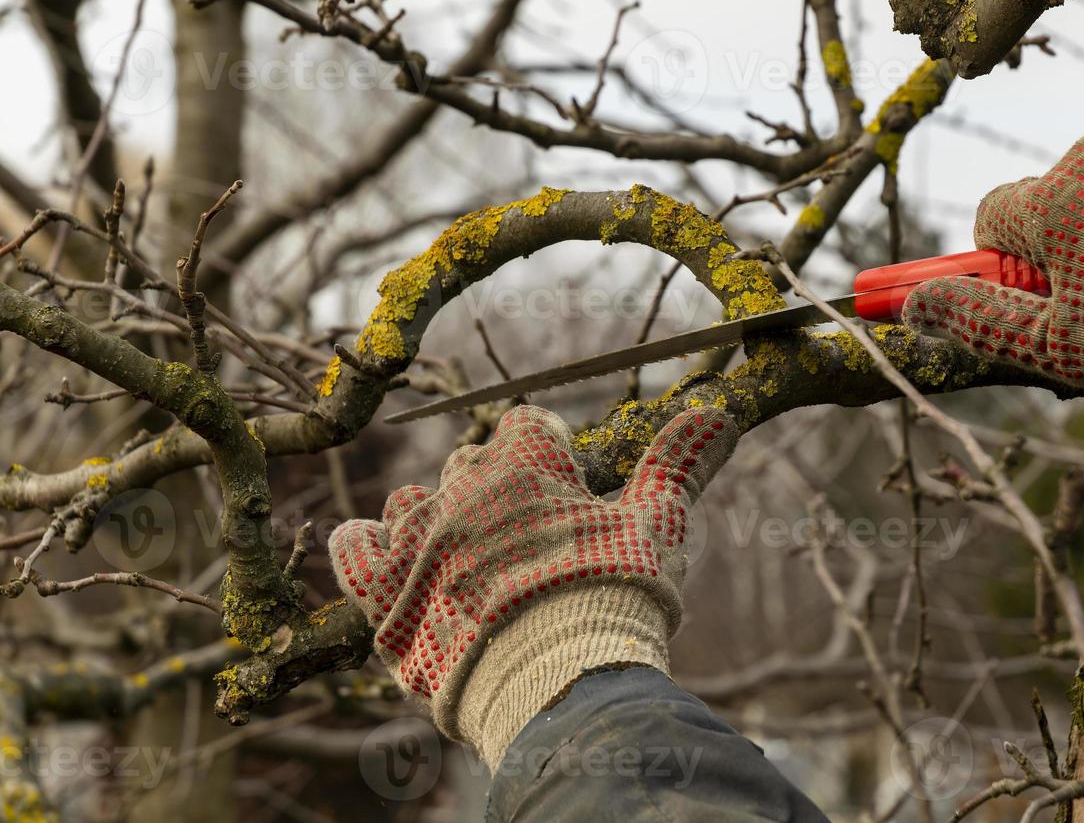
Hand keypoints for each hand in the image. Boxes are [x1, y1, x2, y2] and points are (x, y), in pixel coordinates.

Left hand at [330, 404, 738, 767]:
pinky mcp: (383, 594)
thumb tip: (718, 412)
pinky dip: (362, 544)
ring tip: (459, 548)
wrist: (557, 681)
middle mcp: (461, 491)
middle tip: (522, 530)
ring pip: (410, 501)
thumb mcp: (657, 523)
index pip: (527, 427)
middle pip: (468, 463)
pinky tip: (375, 549)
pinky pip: (353, 548)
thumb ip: (679, 461)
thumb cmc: (614, 596)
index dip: (547, 452)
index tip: (562, 480)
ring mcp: (416, 541)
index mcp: (524, 466)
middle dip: (492, 486)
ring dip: (432, 515)